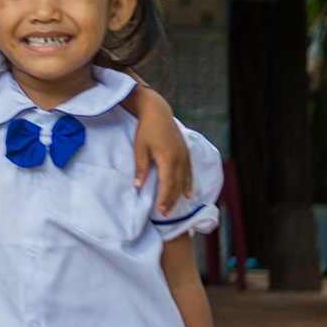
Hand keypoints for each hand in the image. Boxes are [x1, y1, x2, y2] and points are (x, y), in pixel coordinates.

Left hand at [129, 90, 192, 213]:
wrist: (157, 112)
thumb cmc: (146, 130)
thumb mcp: (140, 149)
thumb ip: (141, 168)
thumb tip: (138, 186)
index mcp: (168, 158)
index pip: (167, 184)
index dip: (164, 198)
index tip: (160, 210)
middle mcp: (179, 159)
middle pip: (177, 184)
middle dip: (171, 200)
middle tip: (164, 213)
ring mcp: (184, 155)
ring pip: (184, 180)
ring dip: (179, 194)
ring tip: (173, 206)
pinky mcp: (186, 152)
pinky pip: (189, 172)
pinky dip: (188, 183)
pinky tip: (187, 193)